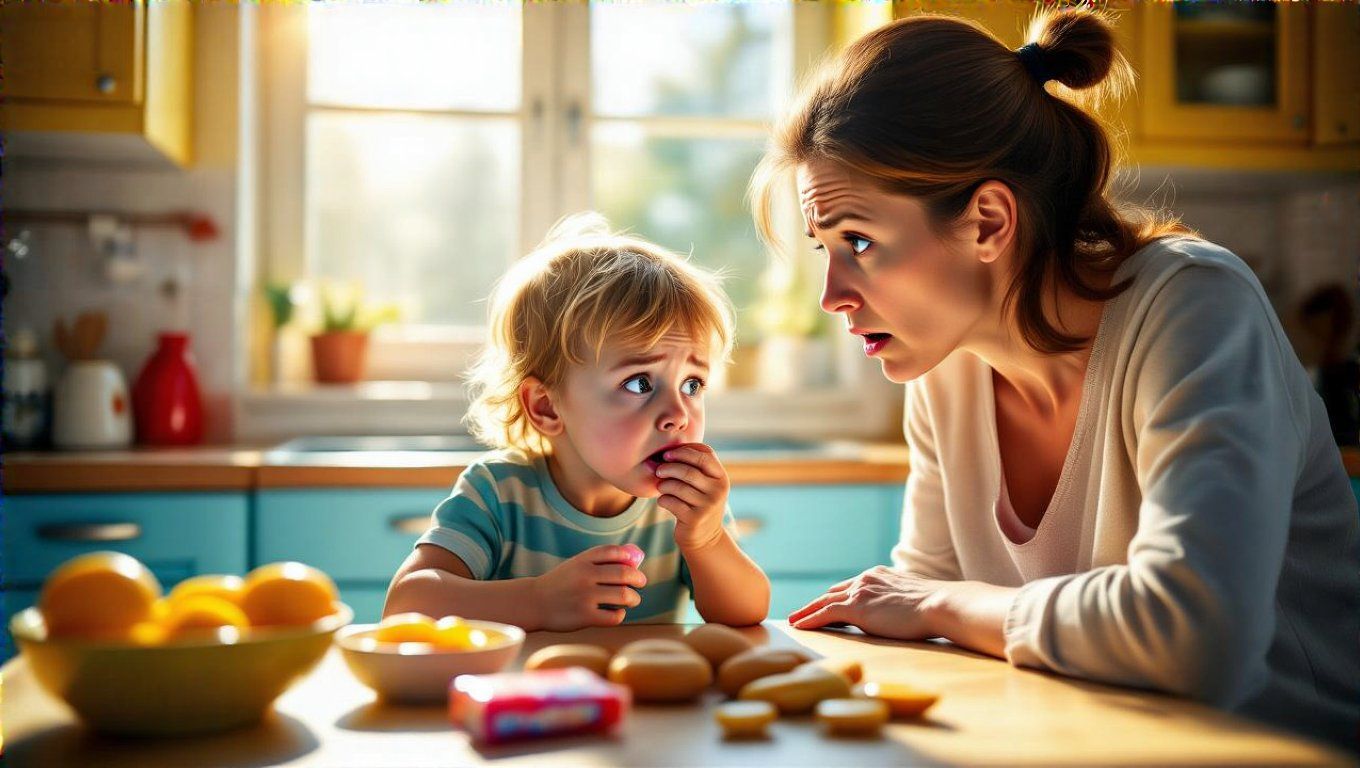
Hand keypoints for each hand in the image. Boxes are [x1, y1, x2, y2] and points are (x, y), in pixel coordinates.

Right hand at [530, 545, 647, 630]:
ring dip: (634, 598)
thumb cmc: (561, 584)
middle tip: (641, 583)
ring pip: (624, 595)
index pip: (614, 552)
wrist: (534, 602)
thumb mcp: (575, 565)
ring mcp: (585, 596)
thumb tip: (634, 560)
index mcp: (583, 560)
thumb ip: (599, 562)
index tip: (635, 566)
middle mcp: (585, 575)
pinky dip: (620, 615)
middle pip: (625, 573)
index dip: (630, 558)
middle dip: (639, 579)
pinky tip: (617, 613)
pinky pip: (614, 616)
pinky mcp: (585, 616)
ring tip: (632, 600)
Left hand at [655, 443, 728, 551]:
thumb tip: (668, 449)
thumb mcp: (706, 485)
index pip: (705, 454)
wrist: (705, 538)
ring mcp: (707, 505)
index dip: (684, 451)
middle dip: (669, 468)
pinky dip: (663, 499)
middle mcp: (718, 490)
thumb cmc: (699, 503)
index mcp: (721, 477)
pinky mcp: (695, 519)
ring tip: (660, 487)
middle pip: (688, 471)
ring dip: (663, 485)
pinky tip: (663, 501)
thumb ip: (695, 467)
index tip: (668, 454)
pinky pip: (671, 502)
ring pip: (677, 487)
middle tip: (658, 470)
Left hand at [787, 565, 942, 639]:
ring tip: (793, 620)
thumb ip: (901, 602)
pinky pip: (825, 613)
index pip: (851, 587)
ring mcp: (860, 592)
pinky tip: (799, 626)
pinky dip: (810, 619)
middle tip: (802, 612)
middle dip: (817, 602)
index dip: (836, 597)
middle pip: (833, 592)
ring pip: (824, 601)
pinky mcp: (856, 607)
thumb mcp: (914, 600)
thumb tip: (906, 613)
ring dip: (806, 611)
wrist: (941, 604)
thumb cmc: (937, 608)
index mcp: (879, 576)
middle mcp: (866, 579)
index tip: (826, 604)